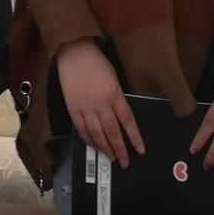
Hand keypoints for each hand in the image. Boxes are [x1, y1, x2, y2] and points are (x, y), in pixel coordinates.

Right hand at [56, 39, 142, 168]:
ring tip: (111, 157)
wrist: (74, 53)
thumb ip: (118, 99)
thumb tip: (121, 118)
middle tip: (124, 161)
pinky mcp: (73, 109)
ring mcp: (85, 107)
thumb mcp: (114, 79)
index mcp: (114, 94)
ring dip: (105, 148)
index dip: (135, 138)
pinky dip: (89, 140)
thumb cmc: (96, 63)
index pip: (128, 122)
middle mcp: (101, 104)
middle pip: (113, 132)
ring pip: (97, 134)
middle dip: (120, 149)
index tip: (140, 150)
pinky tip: (95, 146)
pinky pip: (82, 130)